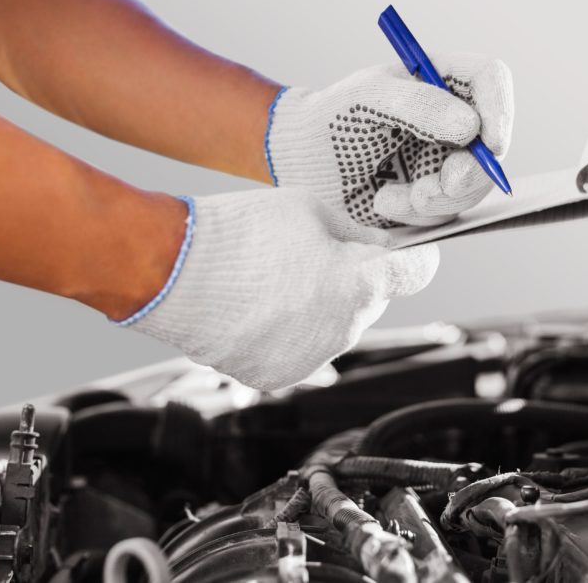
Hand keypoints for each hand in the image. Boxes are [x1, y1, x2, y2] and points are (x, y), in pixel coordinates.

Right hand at [122, 188, 438, 389]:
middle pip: (368, 302)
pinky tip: (260, 307)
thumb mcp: (309, 210)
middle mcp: (343, 331)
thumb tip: (375, 243)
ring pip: (334, 329)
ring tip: (275, 280)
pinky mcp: (278, 376)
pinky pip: (301, 350)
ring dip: (319, 308)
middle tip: (314, 256)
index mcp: (360, 284)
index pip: (416, 273)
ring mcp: (311, 359)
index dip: (416, 258)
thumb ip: (354, 233)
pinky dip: (290, 332)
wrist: (171, 271)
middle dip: (352, 280)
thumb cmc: (237, 235)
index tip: (411, 254)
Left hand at [266, 53, 512, 226]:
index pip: (491, 80)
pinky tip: (383, 201)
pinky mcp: (434, 195)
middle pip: (493, 143)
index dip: (500, 108)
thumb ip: (418, 105)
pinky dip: (417, 213)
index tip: (491, 142)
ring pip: (472, 185)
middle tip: (441, 185)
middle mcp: (453, 119)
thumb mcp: (369, 98)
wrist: (303, 165)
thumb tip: (471, 126)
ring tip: (390, 197)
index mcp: (441, 80)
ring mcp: (446, 159)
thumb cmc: (332, 118)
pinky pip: (447, 212)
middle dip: (471, 172)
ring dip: (436, 199)